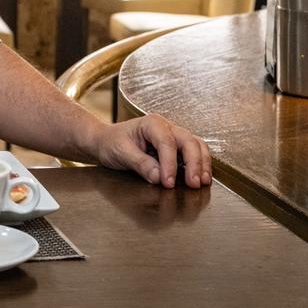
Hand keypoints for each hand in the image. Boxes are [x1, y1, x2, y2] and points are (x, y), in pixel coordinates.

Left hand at [94, 113, 211, 188]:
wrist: (106, 142)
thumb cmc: (111, 143)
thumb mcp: (120, 153)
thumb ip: (140, 164)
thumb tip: (158, 177)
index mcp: (151, 123)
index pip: (167, 143)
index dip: (170, 164)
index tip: (168, 182)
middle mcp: (166, 127)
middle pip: (188, 141)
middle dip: (194, 163)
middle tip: (193, 184)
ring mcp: (173, 136)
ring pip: (196, 145)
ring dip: (202, 163)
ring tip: (202, 182)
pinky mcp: (176, 147)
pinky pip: (194, 153)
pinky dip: (200, 164)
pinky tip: (201, 178)